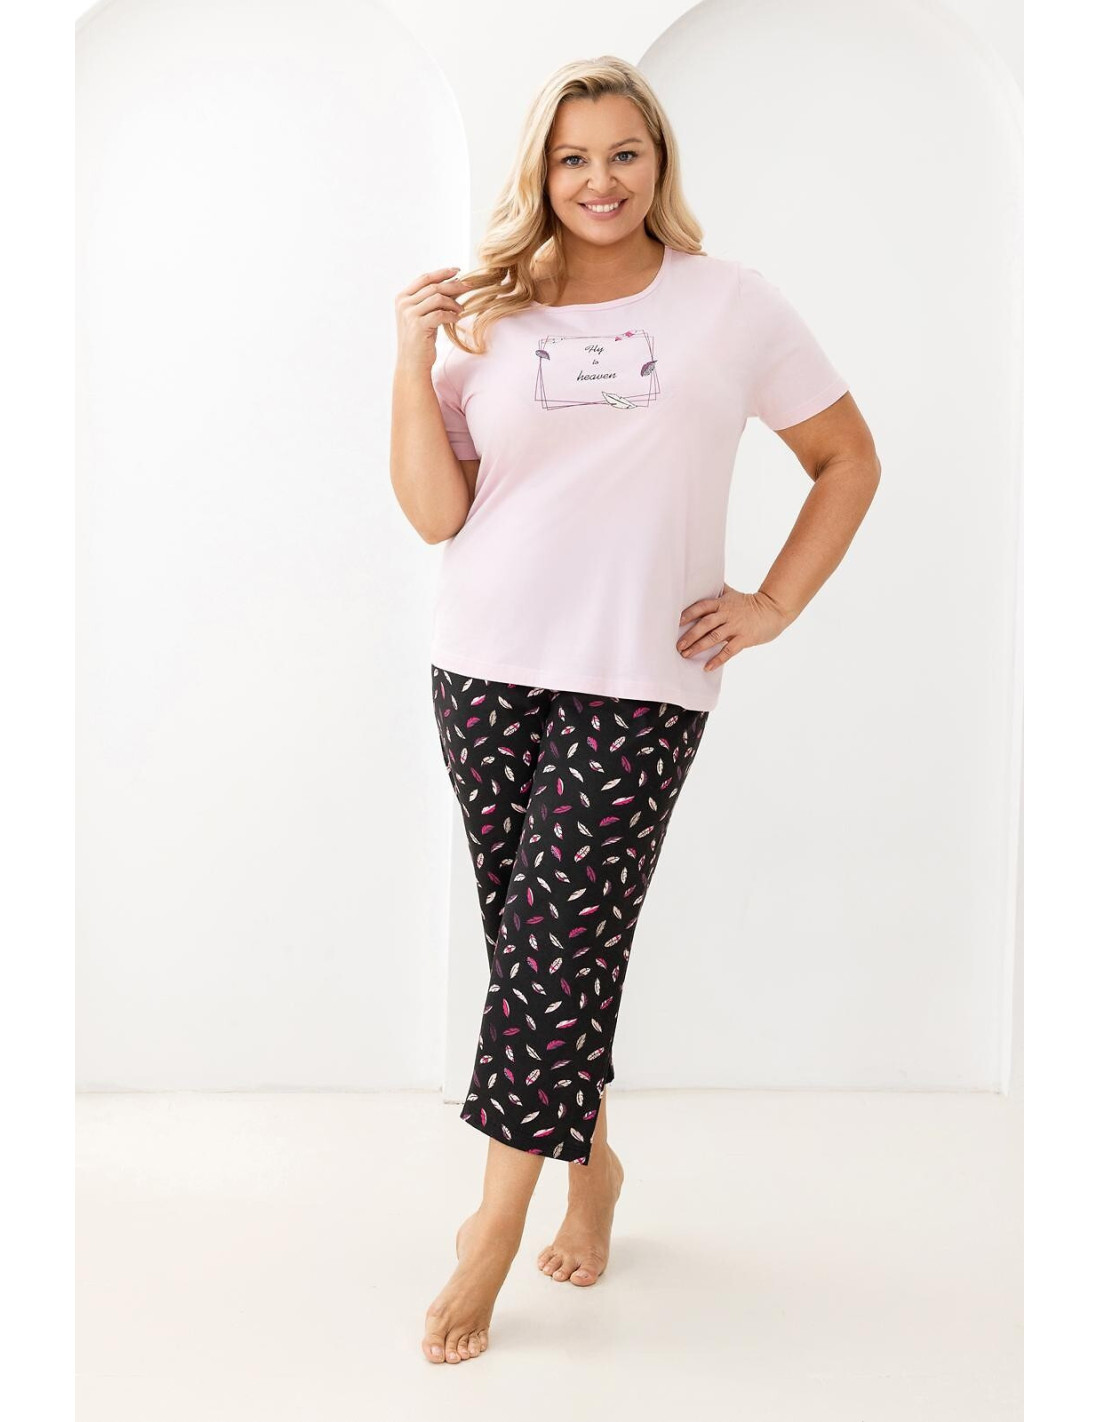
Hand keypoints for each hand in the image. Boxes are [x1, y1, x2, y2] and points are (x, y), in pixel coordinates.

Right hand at [393, 265, 473, 371]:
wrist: (412, 363)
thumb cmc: (420, 340)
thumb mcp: (423, 316)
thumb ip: (431, 300)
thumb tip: (453, 283)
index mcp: (402, 297)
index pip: (424, 278)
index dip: (442, 273)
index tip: (457, 270)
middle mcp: (404, 303)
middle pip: (433, 286)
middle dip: (453, 285)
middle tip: (469, 286)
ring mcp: (409, 314)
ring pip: (438, 298)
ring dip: (453, 302)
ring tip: (461, 309)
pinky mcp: (418, 325)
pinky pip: (440, 314)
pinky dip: (451, 315)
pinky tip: (457, 319)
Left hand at [675, 585, 792, 671]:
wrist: (774, 610)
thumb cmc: (751, 603)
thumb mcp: (733, 594)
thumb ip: (718, 590)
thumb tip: (704, 579)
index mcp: (722, 603)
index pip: (702, 606)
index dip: (689, 613)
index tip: (676, 622)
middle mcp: (727, 614)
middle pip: (705, 623)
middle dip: (690, 635)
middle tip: (678, 645)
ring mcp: (736, 626)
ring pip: (714, 637)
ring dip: (699, 647)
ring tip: (686, 655)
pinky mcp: (745, 638)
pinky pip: (729, 650)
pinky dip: (717, 659)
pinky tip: (707, 667)